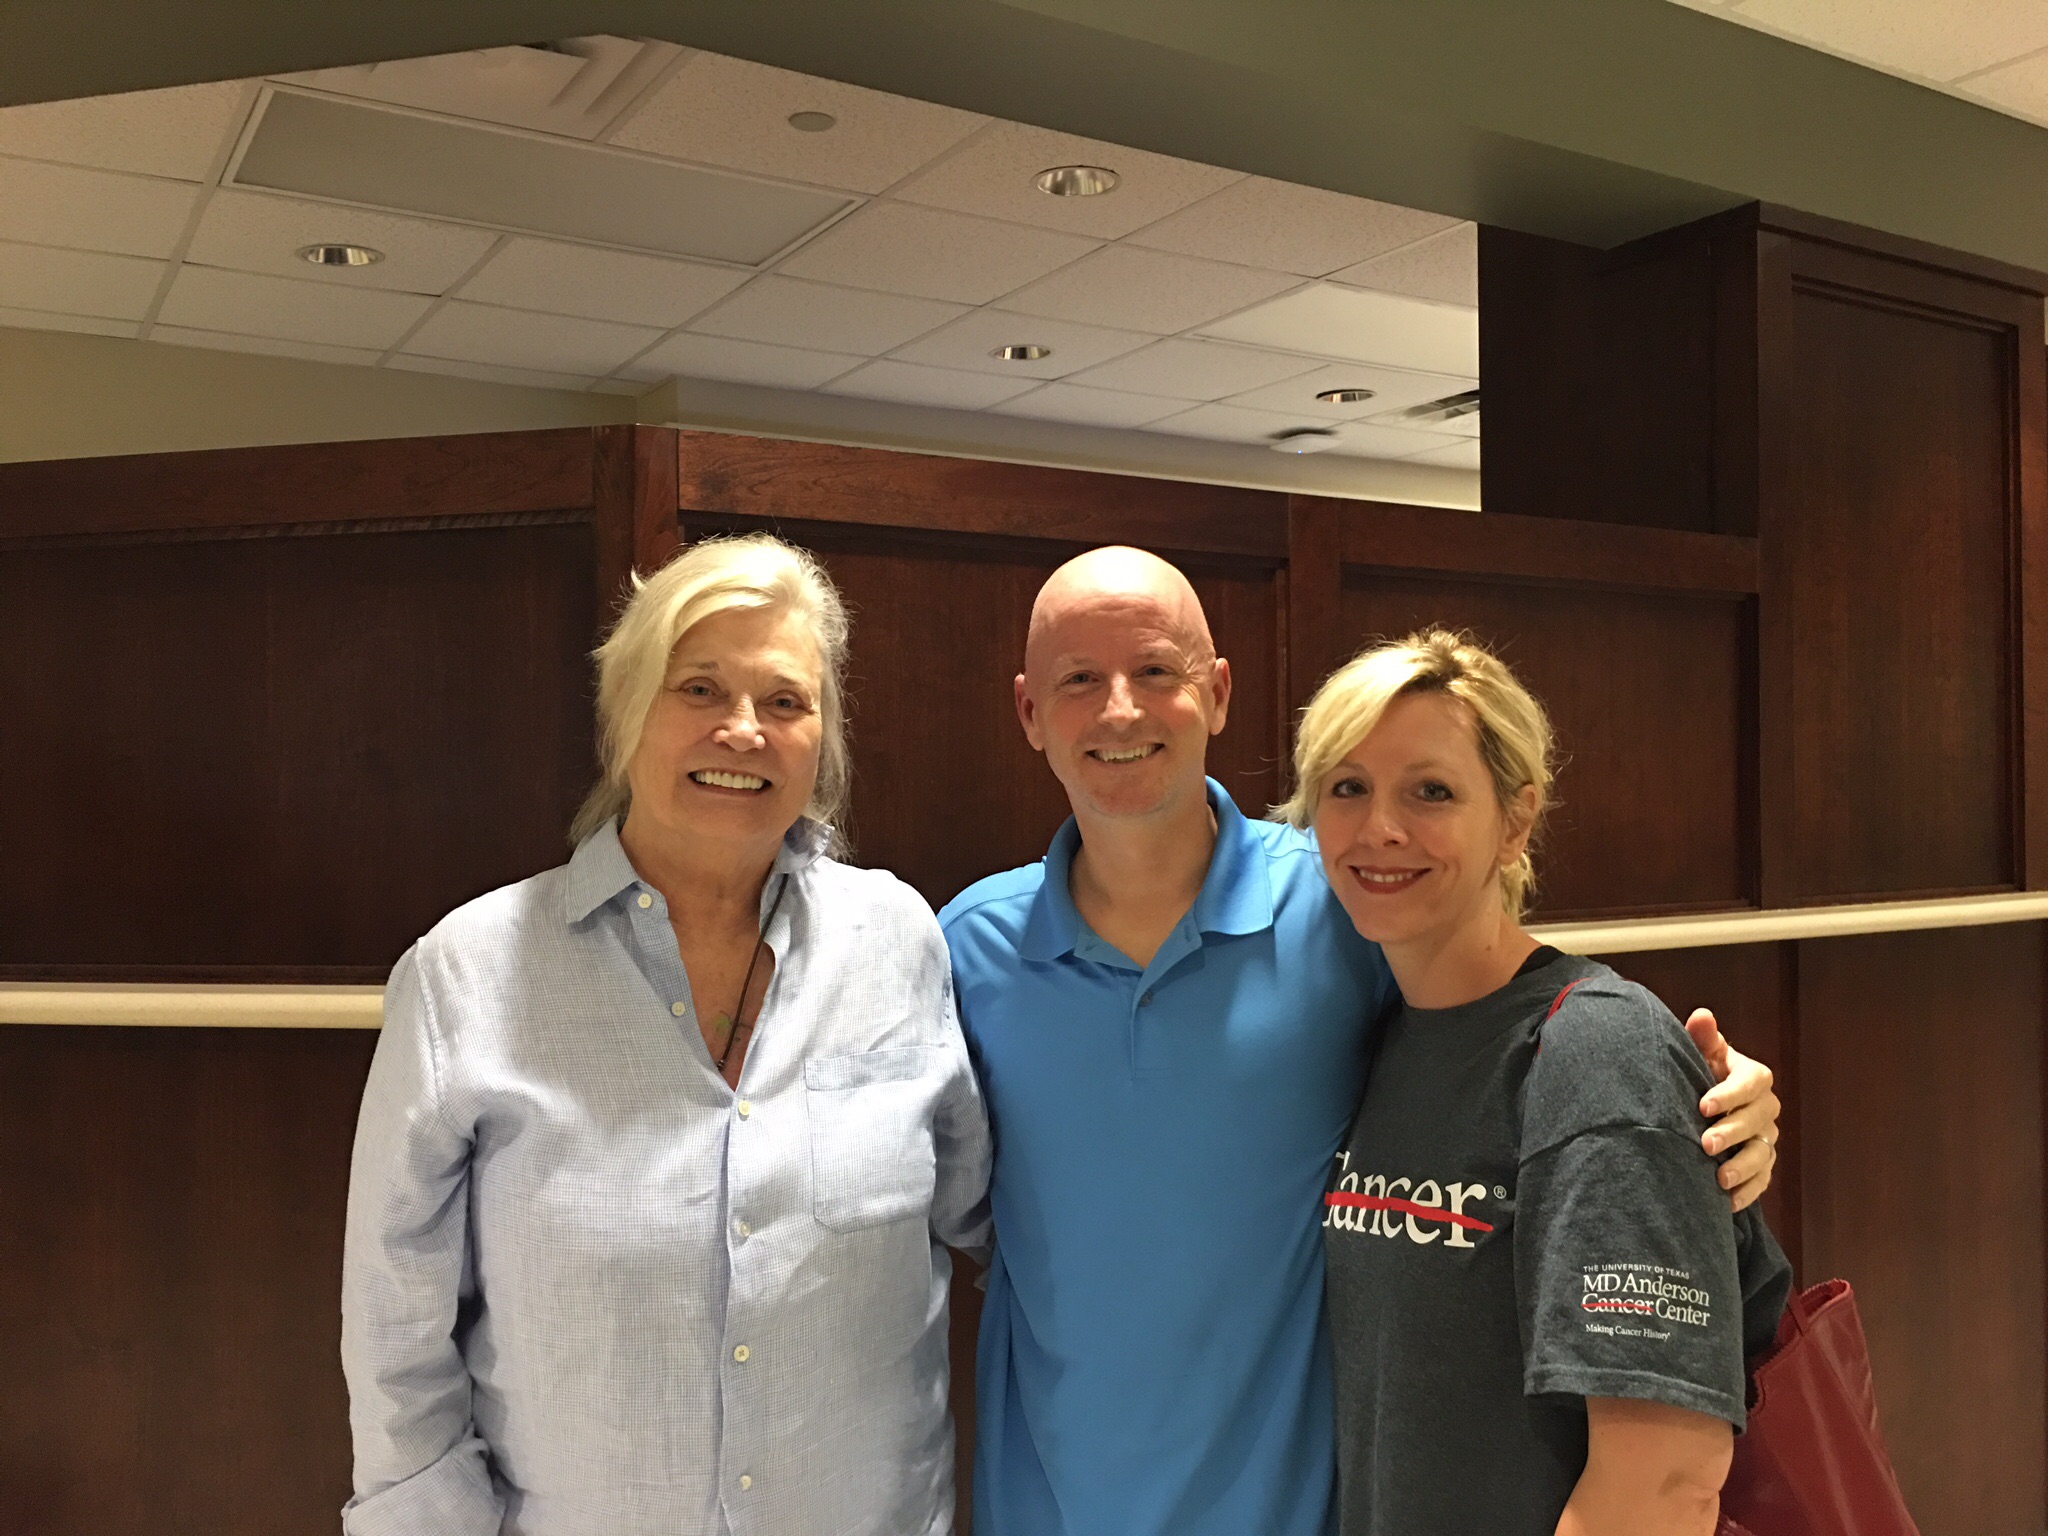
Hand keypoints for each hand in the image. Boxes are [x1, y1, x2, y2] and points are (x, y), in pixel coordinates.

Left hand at [1684, 1008, 1778, 1213]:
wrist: (1696, 1109)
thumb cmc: (1698, 1075)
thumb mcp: (1699, 1056)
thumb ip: (1702, 1039)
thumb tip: (1702, 1015)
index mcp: (1752, 1077)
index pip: (1753, 1082)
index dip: (1731, 1093)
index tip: (1702, 1106)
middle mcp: (1765, 1108)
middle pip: (1758, 1120)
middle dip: (1733, 1132)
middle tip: (1705, 1143)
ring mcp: (1765, 1138)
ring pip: (1763, 1154)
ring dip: (1743, 1167)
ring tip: (1718, 1178)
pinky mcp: (1762, 1166)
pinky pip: (1762, 1181)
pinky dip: (1746, 1192)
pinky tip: (1725, 1201)